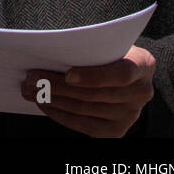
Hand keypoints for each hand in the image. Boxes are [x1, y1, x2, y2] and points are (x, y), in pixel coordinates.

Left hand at [22, 45, 155, 136]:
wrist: (125, 75)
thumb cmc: (109, 52)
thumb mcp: (107, 43)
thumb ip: (90, 45)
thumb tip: (49, 46)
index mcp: (143, 64)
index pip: (121, 74)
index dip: (93, 76)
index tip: (68, 75)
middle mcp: (142, 92)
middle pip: (95, 94)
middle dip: (58, 85)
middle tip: (31, 78)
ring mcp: (131, 114)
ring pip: (85, 109)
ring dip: (53, 100)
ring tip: (30, 89)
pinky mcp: (117, 130)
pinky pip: (84, 125)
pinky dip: (60, 115)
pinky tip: (45, 104)